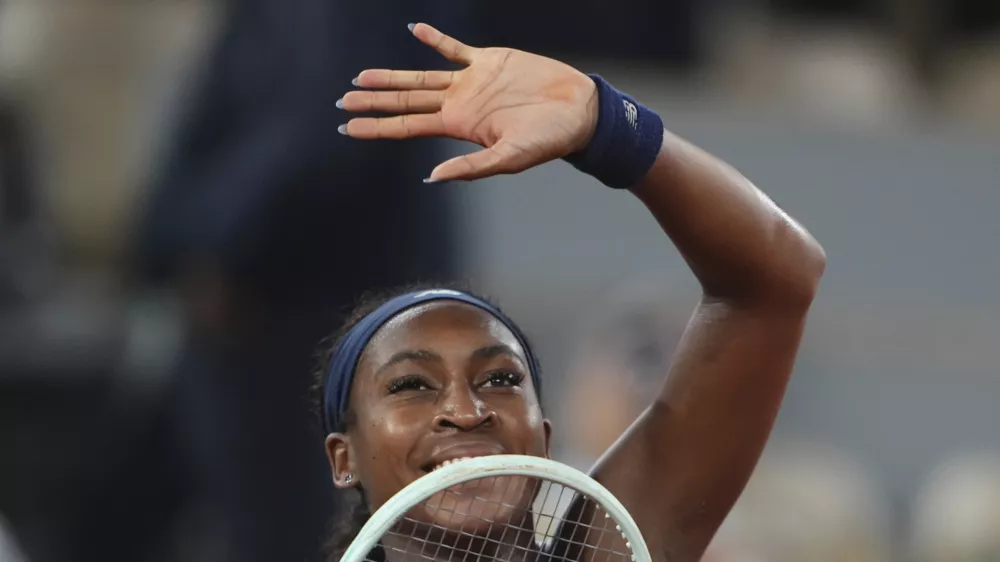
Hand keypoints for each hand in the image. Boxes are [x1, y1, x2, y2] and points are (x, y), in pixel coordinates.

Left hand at [338, 23, 598, 182]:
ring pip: (421, 76)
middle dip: (373, 102)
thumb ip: (471, 167)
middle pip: (406, 101)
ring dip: (391, 76)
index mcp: (459, 126)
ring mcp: (471, 81)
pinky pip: (455, 48)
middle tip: (341, 102)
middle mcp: (458, 104)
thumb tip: (433, 177)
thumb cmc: (549, 140)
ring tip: (361, 76)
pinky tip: (415, 30)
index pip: (407, 126)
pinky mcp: (489, 60)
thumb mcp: (509, 158)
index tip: (346, 129)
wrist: (578, 110)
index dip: (376, 127)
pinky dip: (435, 38)